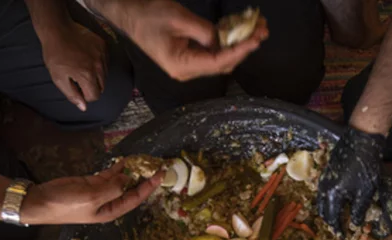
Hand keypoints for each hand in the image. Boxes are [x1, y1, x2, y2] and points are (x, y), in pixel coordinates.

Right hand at [21, 162, 163, 224]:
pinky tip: (126, 161)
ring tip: (144, 160)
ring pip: (121, 181)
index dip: (149, 186)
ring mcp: (100, 193)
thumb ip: (112, 188)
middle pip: (131, 190)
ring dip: (131, 171)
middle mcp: (109, 203)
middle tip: (157, 165)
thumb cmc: (66, 204)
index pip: (136, 198)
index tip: (161, 174)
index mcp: (112, 211)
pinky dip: (117, 168)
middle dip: (144, 178)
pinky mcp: (91, 184)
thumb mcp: (92, 197)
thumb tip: (126, 179)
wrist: (40, 201)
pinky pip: (109, 175)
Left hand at [41, 20, 107, 110]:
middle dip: (91, 86)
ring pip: (105, 75)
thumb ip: (72, 95)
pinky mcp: (104, 46)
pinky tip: (87, 58)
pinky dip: (99, 64)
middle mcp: (99, 67)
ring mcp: (103, 56)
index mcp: (87, 77)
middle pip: (101, 87)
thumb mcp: (58, 78)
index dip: (85, 96)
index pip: (94, 96)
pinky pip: (106, 62)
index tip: (77, 89)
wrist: (57, 29)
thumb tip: (84, 107)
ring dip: (96, 75)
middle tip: (79, 78)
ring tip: (82, 67)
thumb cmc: (55, 55)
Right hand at [113, 0, 267, 80]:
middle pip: (222, 64)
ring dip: (239, 46)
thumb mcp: (179, 18)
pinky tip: (241, 32)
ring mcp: (188, 67)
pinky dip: (228, 44)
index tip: (256, 39)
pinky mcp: (189, 59)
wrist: (129, 15)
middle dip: (244, 48)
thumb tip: (226, 38)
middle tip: (262, 30)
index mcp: (181, 65)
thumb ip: (205, 31)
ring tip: (257, 29)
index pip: (217, 62)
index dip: (239, 51)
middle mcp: (186, 71)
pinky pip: (213, 54)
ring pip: (220, 60)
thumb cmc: (149, 16)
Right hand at [317, 127, 385, 234]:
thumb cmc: (365, 167)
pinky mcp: (327, 172)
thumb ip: (358, 210)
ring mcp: (324, 179)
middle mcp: (324, 189)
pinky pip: (323, 191)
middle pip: (323, 210)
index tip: (342, 236)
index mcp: (332, 196)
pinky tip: (337, 200)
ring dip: (328, 210)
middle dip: (330, 221)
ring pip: (321, 201)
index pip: (332, 218)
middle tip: (339, 227)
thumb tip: (355, 224)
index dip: (337, 228)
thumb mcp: (365, 192)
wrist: (361, 141)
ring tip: (338, 215)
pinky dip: (328, 200)